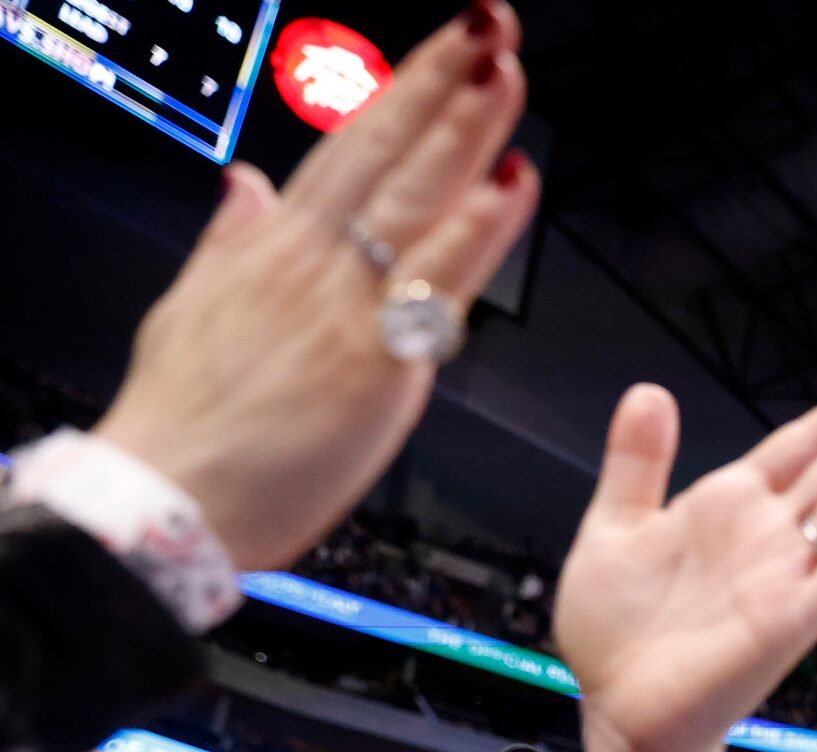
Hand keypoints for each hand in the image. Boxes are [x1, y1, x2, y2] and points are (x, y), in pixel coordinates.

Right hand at [91, 4, 538, 570]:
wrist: (164, 501)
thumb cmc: (187, 426)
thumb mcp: (194, 311)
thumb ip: (229, 243)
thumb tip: (242, 186)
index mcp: (273, 248)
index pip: (350, 150)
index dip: (402, 94)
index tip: (446, 50)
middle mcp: (312, 263)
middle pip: (388, 154)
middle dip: (442, 85)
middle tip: (491, 25)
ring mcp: (344, 306)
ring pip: (419, 200)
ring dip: (469, 132)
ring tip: (508, 74)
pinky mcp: (373, 361)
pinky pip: (436, 283)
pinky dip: (478, 231)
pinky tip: (513, 183)